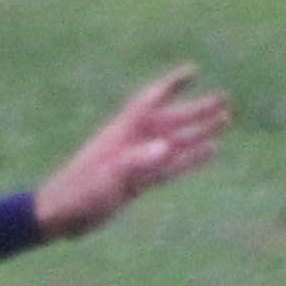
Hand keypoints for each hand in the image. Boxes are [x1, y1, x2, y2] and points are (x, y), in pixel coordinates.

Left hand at [31, 65, 229, 235]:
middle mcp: (133, 143)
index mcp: (122, 133)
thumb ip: (135, 162)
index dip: (171, 85)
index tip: (194, 71)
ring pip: (175, 142)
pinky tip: (210, 150)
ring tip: (226, 121)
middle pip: (170, 120)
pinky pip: (172, 165)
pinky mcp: (140, 181)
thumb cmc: (78, 193)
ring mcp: (137, 161)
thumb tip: (166, 148)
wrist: (60, 215)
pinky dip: (192, 157)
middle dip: (196, 110)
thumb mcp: (107, 177)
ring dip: (199, 132)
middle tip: (226, 101)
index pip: (150, 101)